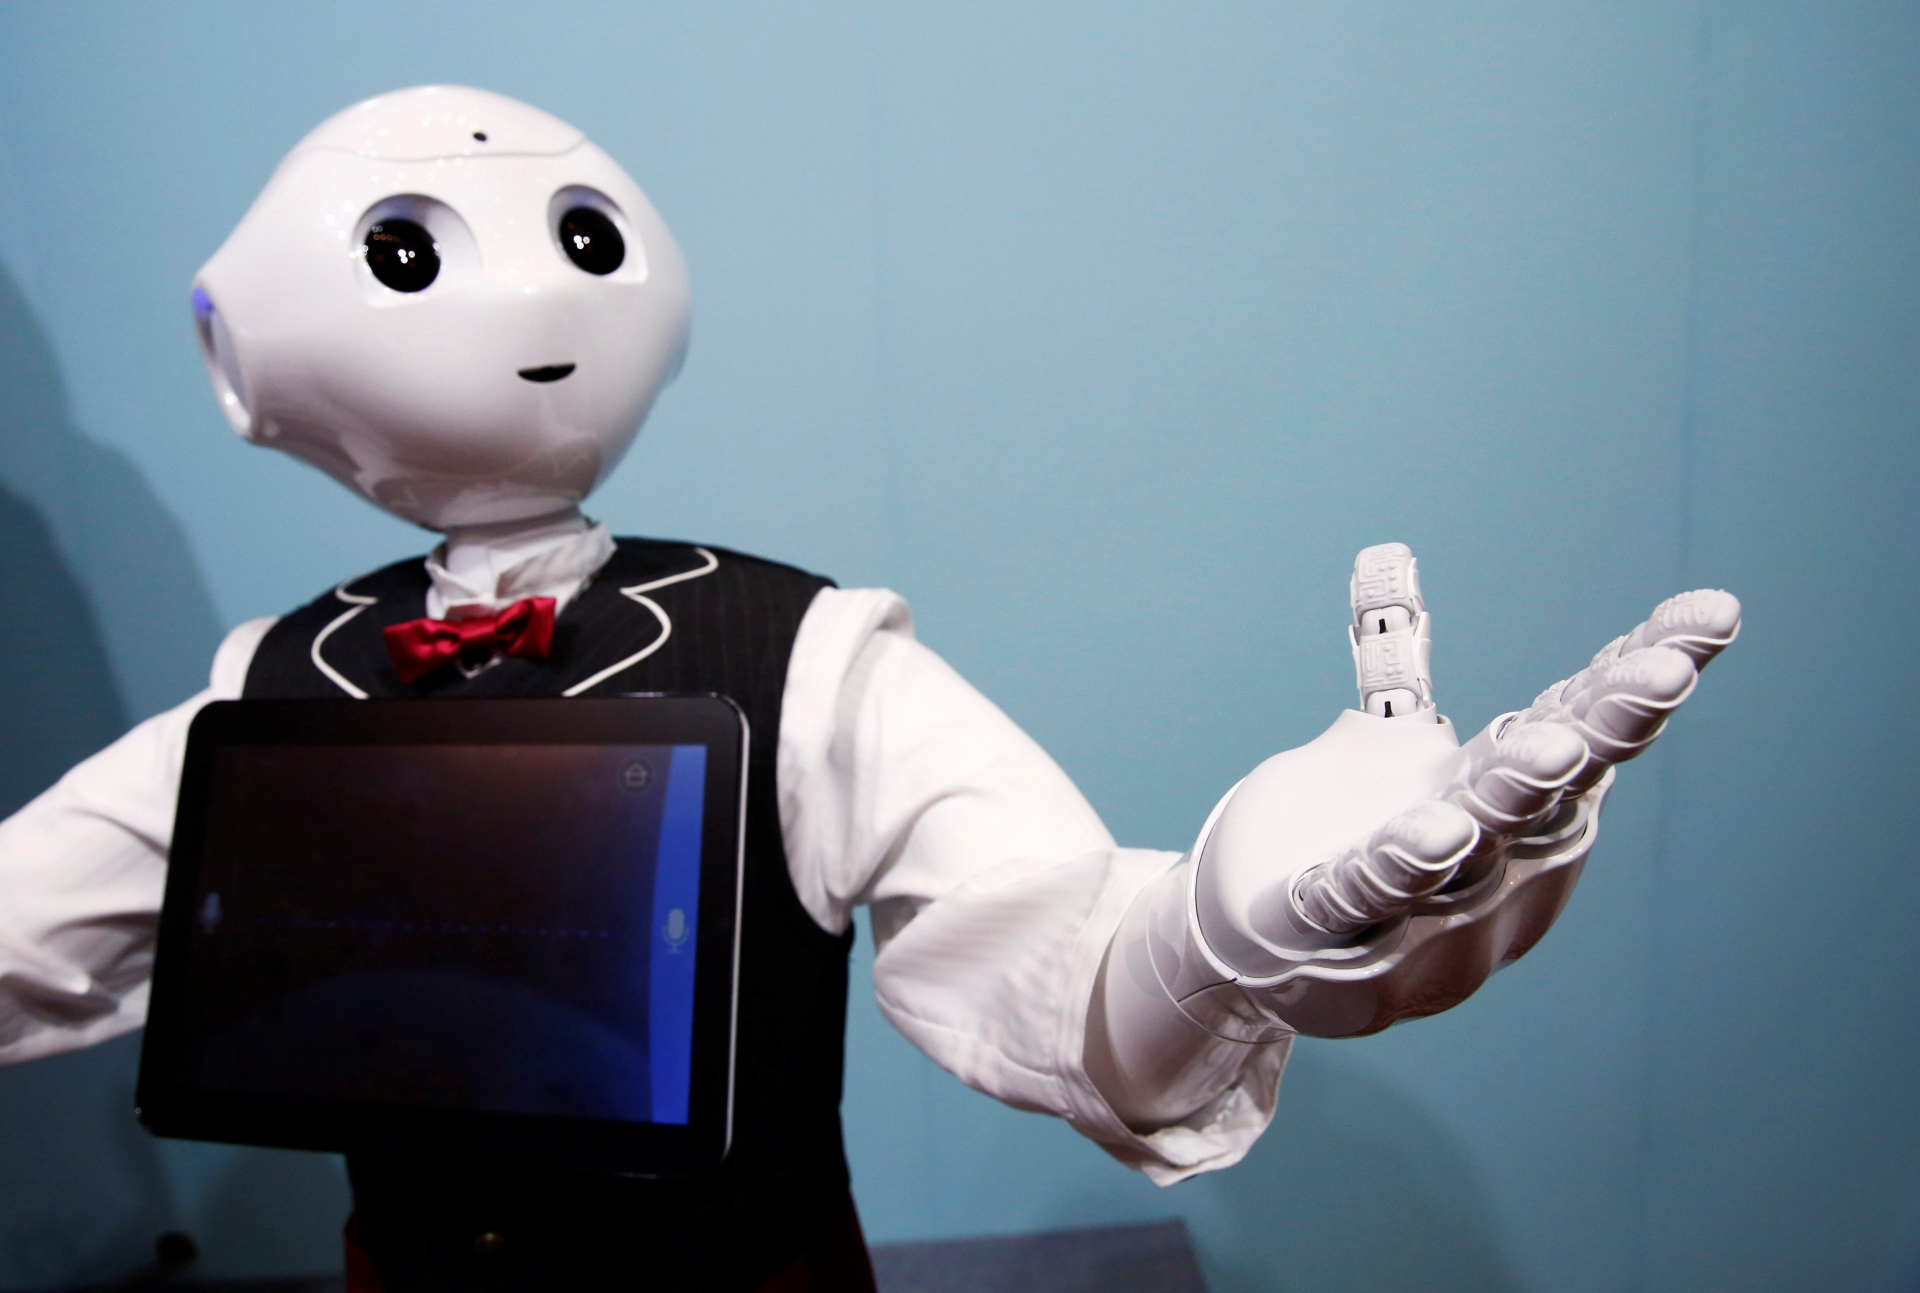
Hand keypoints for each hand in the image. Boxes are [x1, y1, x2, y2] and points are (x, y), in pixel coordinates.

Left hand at [1193, 544, 1739, 1035]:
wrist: (1258, 958)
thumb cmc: (1347, 849)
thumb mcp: (1382, 754)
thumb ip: (1393, 663)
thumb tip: (1386, 551)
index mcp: (1506, 808)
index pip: (1584, 733)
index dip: (1640, 677)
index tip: (1711, 614)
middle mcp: (1482, 864)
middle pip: (1551, 791)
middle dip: (1603, 732)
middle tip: (1662, 675)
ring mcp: (1413, 909)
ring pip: (1472, 848)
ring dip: (1511, 800)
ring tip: (1550, 751)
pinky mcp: (1323, 928)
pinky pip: (1362, 897)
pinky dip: (1397, 865)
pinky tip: (1426, 834)